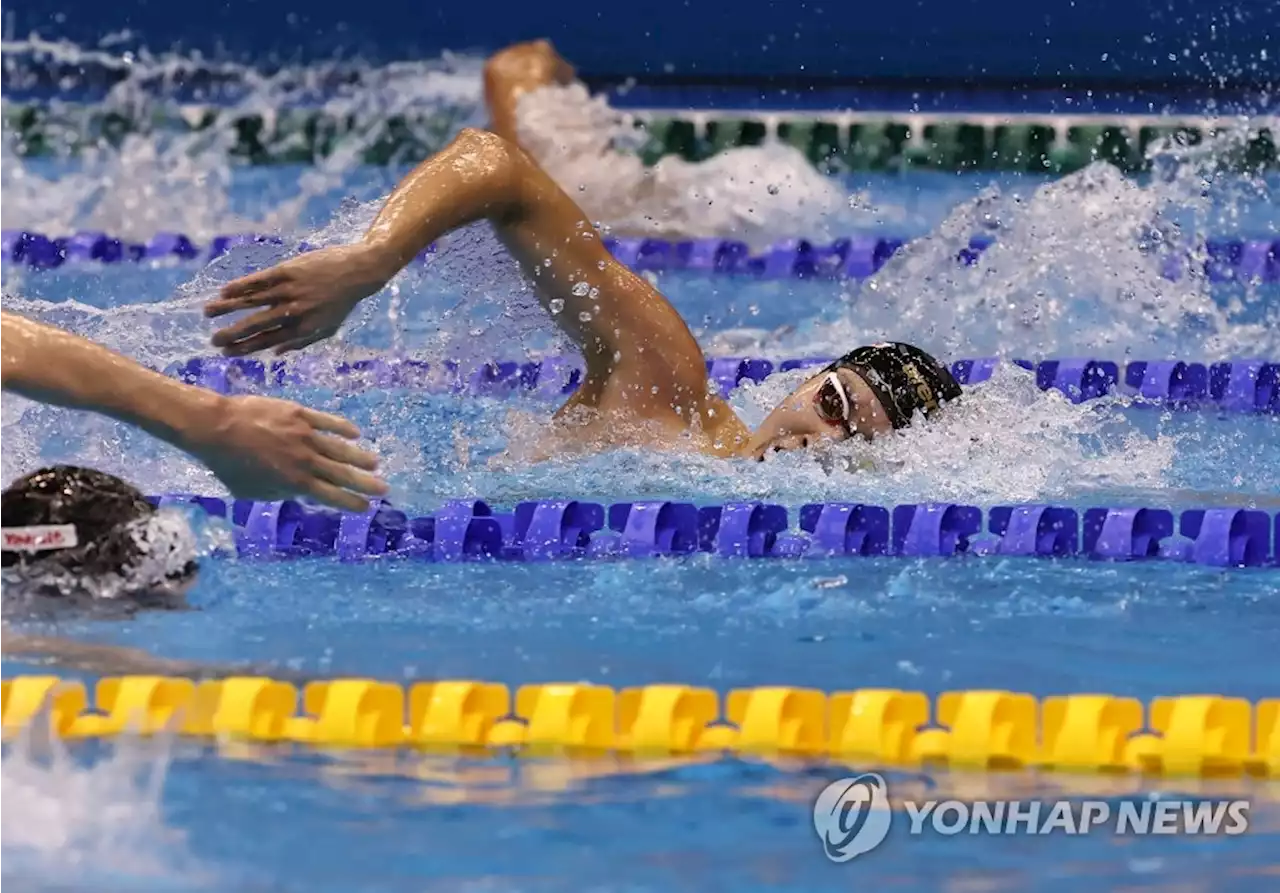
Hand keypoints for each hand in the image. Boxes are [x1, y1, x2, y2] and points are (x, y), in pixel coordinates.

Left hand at [191, 394, 388, 511]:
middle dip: (365, 483)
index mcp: (295, 483)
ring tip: (375, 463)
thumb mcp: (251, 491)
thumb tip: (294, 492)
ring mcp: (305, 436)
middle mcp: (306, 461)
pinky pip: (327, 422)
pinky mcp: (300, 415)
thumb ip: (278, 493)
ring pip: (340, 449)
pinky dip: (343, 428)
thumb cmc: (228, 464)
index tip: (365, 507)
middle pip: (342, 474)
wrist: (217, 428)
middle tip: (383, 488)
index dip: (350, 502)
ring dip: (359, 457)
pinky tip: (355, 433)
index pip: (331, 496)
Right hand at [205, 244, 391, 355]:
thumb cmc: (341, 302)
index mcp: (304, 329)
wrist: (358, 271)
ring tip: (208, 313)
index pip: (268, 342)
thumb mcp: (327, 328)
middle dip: (232, 335)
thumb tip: (275, 354)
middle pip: (257, 326)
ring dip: (228, 308)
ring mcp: (290, 290)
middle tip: (213, 341)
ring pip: (253, 302)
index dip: (245, 349)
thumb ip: (301, 343)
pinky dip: (241, 286)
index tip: (227, 353)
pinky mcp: (288, 271)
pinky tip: (224, 291)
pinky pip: (259, 281)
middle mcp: (295, 312)